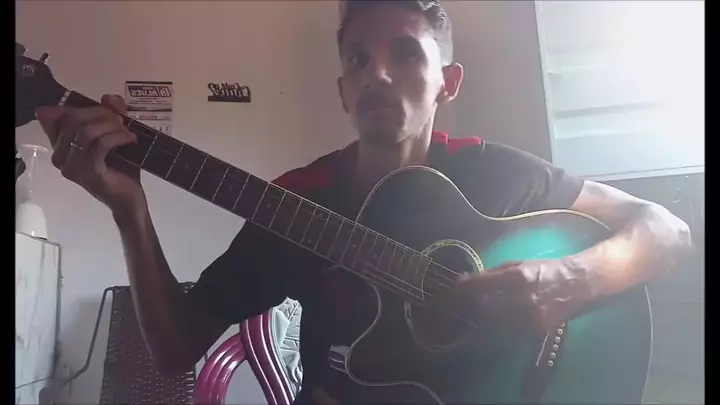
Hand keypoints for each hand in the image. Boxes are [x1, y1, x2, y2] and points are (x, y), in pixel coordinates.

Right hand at [35, 94, 143, 214]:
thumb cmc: (120, 168)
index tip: (107, 109)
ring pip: (86, 131)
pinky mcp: (89, 173)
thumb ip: (111, 115)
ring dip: (111, 126)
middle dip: (101, 113)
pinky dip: (117, 137)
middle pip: (73, 119)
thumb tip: (109, 97)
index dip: (82, 106)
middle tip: (122, 120)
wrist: (129, 199)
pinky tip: (130, 139)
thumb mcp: (115, 136)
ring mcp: (72, 166)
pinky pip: (100, 145)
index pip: (57, 115)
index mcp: (61, 145)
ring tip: (127, 131)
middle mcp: (60, 155)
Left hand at [451, 259, 593, 334]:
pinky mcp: (535, 332)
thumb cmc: (546, 271)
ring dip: (478, 321)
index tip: (453, 290)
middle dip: (468, 308)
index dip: (463, 289)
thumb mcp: (519, 264)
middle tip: (456, 306)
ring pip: (493, 325)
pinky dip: (494, 330)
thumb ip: (493, 274)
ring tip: (469, 316)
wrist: (578, 285)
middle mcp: (523, 300)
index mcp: (518, 277)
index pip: (481, 285)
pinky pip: (506, 334)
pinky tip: (486, 325)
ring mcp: (530, 319)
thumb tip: (468, 281)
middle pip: (484, 309)